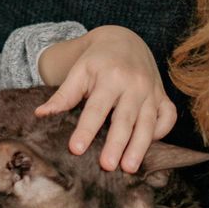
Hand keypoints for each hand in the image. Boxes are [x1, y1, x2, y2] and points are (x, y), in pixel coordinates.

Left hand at [35, 25, 177, 172]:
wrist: (124, 40)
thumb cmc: (97, 60)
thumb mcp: (79, 71)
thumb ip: (63, 95)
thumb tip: (40, 115)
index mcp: (110, 77)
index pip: (96, 108)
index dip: (86, 129)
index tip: (76, 149)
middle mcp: (134, 84)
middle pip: (125, 118)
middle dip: (117, 144)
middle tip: (107, 166)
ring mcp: (151, 91)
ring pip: (148, 122)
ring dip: (140, 146)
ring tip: (130, 168)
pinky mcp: (163, 96)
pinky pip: (168, 116)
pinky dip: (161, 132)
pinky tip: (148, 146)